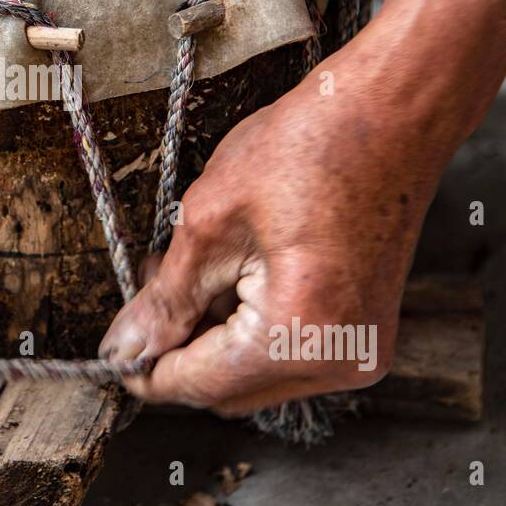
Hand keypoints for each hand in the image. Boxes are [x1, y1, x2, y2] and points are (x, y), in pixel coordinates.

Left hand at [100, 0, 505, 414]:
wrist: (390, 114)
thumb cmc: (313, 148)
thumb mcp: (209, 218)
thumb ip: (165, 298)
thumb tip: (126, 347)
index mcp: (300, 333)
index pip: (199, 384)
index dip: (146, 369)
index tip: (115, 352)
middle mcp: (339, 358)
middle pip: (228, 390)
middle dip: (181, 346)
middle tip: (150, 292)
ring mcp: (360, 350)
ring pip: (255, 374)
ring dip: (215, 335)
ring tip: (199, 267)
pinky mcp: (364, 332)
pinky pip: (288, 352)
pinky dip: (252, 324)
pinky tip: (237, 271)